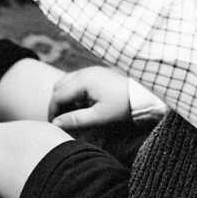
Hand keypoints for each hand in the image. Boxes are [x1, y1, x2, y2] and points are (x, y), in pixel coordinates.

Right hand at [49, 66, 165, 134]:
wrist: (144, 97)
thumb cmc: (122, 107)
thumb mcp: (99, 117)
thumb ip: (75, 120)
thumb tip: (55, 124)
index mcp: (83, 80)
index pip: (58, 95)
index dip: (53, 111)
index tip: (53, 126)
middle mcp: (85, 72)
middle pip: (59, 86)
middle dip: (57, 103)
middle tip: (60, 120)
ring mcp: (91, 71)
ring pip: (67, 82)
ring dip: (65, 98)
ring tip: (71, 115)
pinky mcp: (97, 74)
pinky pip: (77, 81)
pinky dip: (74, 93)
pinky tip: (81, 107)